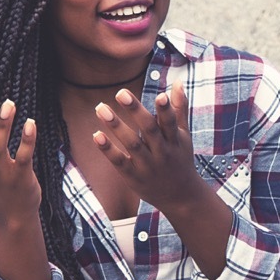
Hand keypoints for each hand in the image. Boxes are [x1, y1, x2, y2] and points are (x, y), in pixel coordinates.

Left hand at [92, 81, 200, 210]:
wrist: (181, 197)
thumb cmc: (180, 159)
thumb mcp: (183, 136)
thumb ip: (178, 109)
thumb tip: (177, 82)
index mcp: (174, 140)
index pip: (170, 123)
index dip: (166, 110)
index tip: (161, 95)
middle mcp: (162, 152)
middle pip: (149, 130)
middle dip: (135, 111)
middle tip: (120, 93)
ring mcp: (147, 165)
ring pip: (132, 144)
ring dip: (116, 126)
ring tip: (101, 108)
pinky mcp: (133, 177)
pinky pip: (119, 162)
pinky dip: (108, 149)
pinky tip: (96, 135)